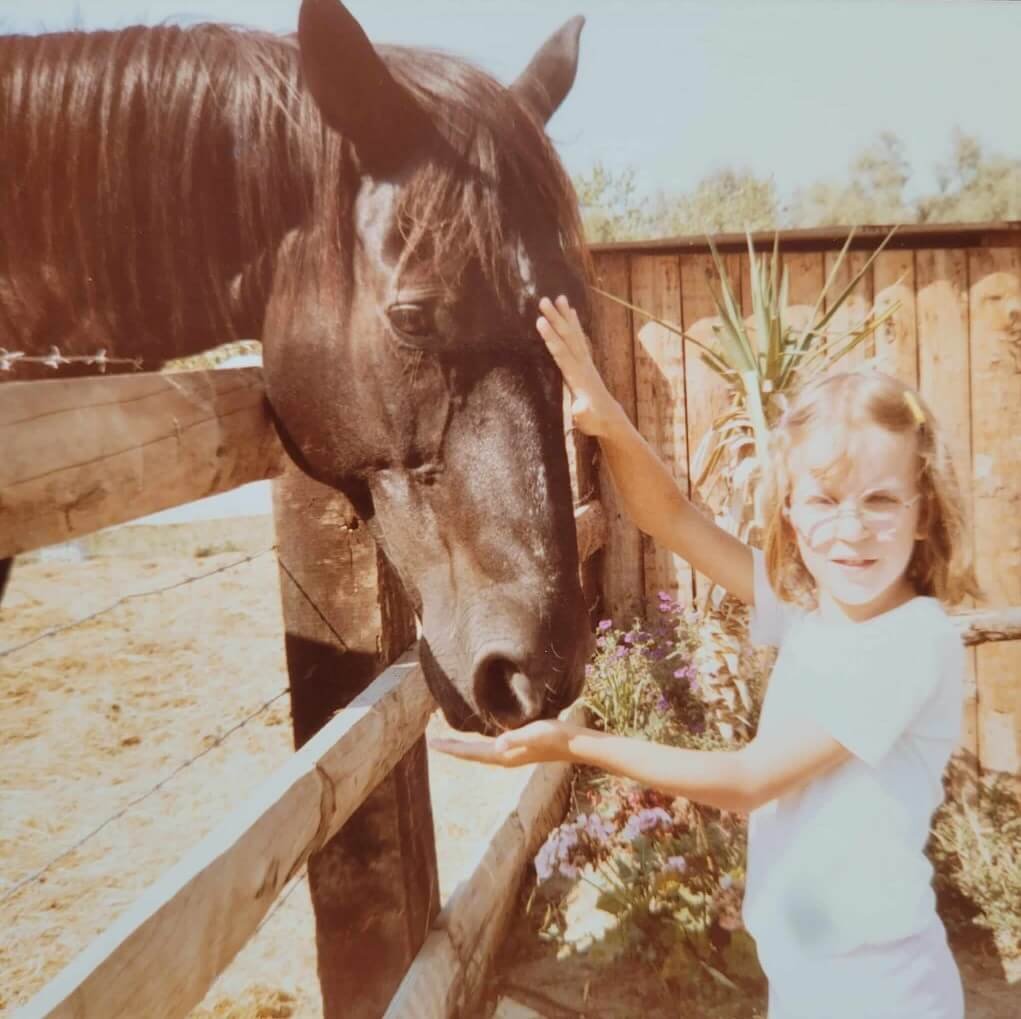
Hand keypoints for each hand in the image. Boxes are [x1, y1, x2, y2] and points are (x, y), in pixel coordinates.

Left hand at [429, 719, 576, 768]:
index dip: (452, 748)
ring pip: (480, 753)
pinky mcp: (518, 749)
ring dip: (464, 748)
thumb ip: (517, 737)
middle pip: (472, 755)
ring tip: (448, 743)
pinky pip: (490, 750)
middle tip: (433, 742)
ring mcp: (511, 755)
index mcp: (505, 756)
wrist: (575, 744)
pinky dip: (478, 746)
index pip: (472, 753)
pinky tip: (478, 742)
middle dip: (453, 749)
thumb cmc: (556, 735)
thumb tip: (497, 745)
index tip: (433, 743)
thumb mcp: (536, 732)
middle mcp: (505, 758)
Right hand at [536, 295, 619, 436]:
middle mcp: (582, 364)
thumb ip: (582, 413)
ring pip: (574, 334)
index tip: (541, 321)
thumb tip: (579, 408)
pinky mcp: (586, 361)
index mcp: (577, 376)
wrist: (610, 419)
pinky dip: (574, 323)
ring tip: (559, 297)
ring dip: (566, 316)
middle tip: (544, 300)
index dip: (551, 337)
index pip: (562, 353)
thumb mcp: (586, 420)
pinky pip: (579, 338)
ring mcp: (585, 361)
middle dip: (556, 319)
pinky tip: (571, 312)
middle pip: (567, 337)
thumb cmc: (594, 421)